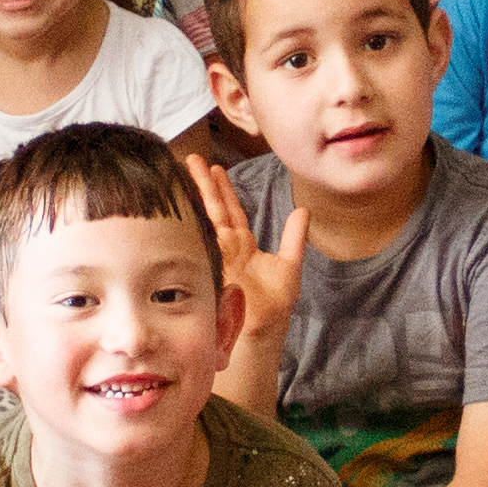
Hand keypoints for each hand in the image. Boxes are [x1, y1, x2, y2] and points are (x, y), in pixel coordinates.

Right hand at [187, 158, 301, 344]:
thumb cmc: (274, 304)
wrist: (264, 327)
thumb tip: (303, 210)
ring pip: (205, 217)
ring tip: (188, 170)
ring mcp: (216, 254)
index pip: (232, 210)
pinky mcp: (211, 263)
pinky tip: (184, 201)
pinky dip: (193, 219)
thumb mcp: (289, 264)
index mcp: (243, 245)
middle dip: (204, 184)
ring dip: (197, 194)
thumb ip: (294, 237)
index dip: (224, 189)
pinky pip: (201, 237)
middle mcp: (226, 247)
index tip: (216, 167)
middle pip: (214, 208)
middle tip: (193, 159)